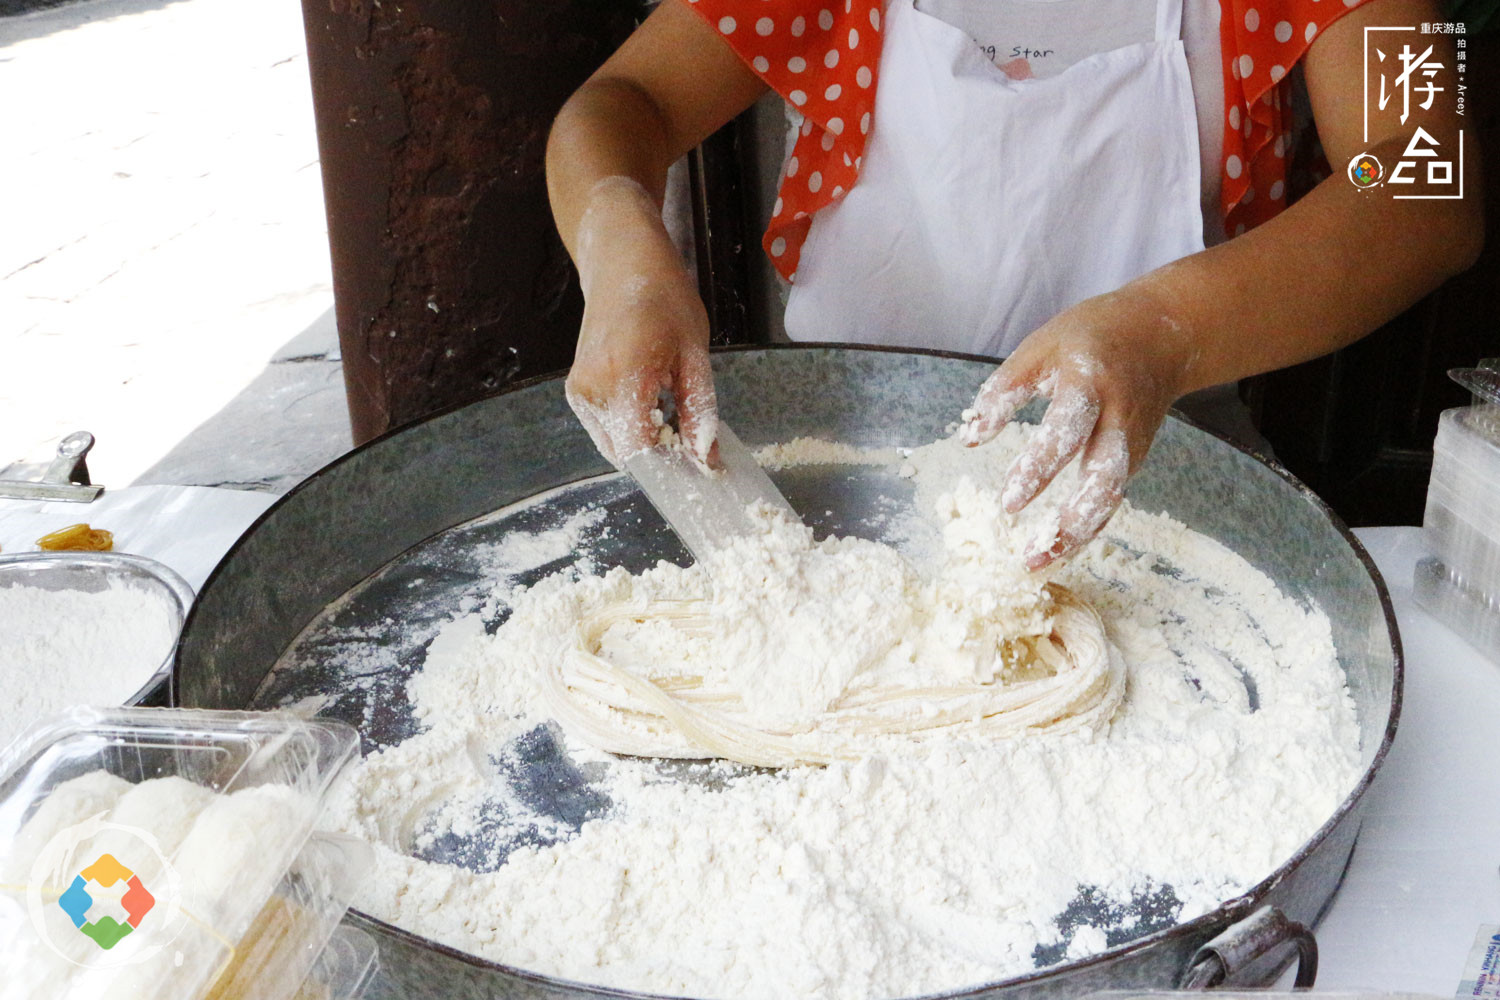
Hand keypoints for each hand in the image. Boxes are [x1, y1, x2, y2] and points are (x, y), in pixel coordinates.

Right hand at [564, 178, 716, 466]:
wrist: (622, 262)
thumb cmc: (664, 297)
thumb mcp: (695, 353)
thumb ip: (700, 410)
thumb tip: (707, 458)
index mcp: (624, 375)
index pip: (641, 451)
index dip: (672, 466)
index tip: (700, 467)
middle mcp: (592, 388)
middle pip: (628, 454)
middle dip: (662, 455)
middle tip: (691, 432)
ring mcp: (579, 392)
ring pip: (617, 446)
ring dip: (646, 443)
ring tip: (670, 407)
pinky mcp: (576, 393)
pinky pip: (606, 430)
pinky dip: (631, 429)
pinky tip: (650, 402)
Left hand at [960, 285, 1194, 570]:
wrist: (1162, 335)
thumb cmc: (1090, 336)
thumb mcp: (1041, 347)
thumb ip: (1004, 390)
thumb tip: (969, 438)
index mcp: (1090, 383)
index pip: (1066, 431)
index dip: (1039, 468)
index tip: (1009, 502)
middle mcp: (1118, 418)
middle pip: (1103, 479)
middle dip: (1071, 522)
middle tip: (1031, 554)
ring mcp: (1132, 441)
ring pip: (1112, 498)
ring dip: (1078, 536)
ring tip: (1038, 562)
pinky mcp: (1135, 457)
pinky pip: (1111, 497)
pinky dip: (1086, 526)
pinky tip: (1055, 546)